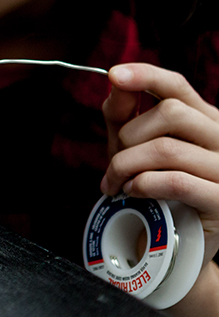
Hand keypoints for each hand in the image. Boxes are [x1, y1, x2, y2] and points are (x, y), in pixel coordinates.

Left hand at [100, 63, 218, 279]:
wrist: (173, 242)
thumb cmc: (153, 188)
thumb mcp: (132, 146)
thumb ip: (124, 114)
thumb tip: (117, 82)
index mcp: (202, 119)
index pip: (177, 85)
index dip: (145, 75)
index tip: (115, 74)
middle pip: (170, 113)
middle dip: (128, 137)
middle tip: (114, 165)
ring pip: (167, 148)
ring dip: (126, 166)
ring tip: (115, 183)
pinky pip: (175, 181)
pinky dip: (142, 184)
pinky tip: (132, 192)